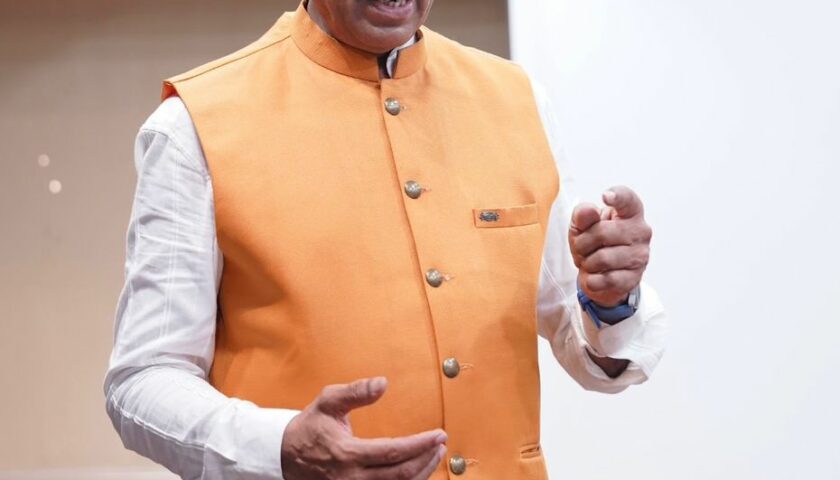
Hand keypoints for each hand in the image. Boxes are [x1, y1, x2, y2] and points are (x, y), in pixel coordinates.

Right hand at [281, 377, 447, 479]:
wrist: (284, 455)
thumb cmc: (309, 427)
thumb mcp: (328, 401)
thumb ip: (356, 391)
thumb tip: (383, 383)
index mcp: (347, 454)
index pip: (393, 452)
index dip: (420, 445)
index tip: (439, 435)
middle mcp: (352, 478)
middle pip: (401, 475)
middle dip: (426, 459)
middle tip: (441, 444)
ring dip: (421, 473)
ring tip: (434, 455)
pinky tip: (416, 470)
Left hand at [568, 185, 651, 306]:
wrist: (600, 274)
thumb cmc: (594, 243)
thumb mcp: (581, 226)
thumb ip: (582, 215)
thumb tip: (589, 210)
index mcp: (630, 212)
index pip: (627, 199)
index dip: (617, 196)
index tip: (606, 196)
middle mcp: (640, 231)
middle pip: (602, 233)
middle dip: (582, 243)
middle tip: (582, 248)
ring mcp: (640, 255)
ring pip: (603, 259)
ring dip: (587, 263)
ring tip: (590, 262)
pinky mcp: (634, 277)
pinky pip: (607, 279)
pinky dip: (592, 280)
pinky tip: (595, 275)